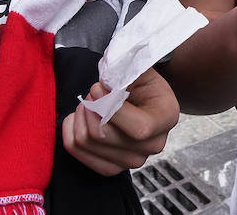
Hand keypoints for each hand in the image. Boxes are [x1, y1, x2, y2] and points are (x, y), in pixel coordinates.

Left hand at [62, 67, 177, 174]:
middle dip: (91, 107)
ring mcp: (132, 160)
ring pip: (86, 142)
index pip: (138, 128)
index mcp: (165, 118)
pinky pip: (78, 153)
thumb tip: (103, 89)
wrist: (144, 97)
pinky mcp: (112, 167)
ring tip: (91, 102)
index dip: (110, 108)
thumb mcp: (139, 69)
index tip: (96, 87)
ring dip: (81, 116)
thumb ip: (124, 73)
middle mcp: (153, 145)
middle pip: (103, 135)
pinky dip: (71, 131)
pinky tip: (80, 117)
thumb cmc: (141, 82)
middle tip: (94, 92)